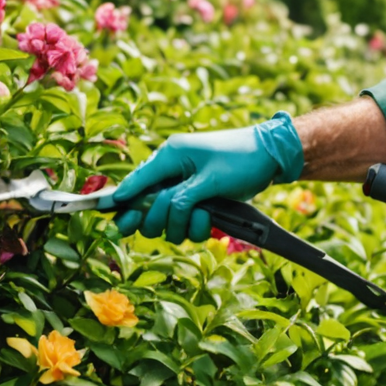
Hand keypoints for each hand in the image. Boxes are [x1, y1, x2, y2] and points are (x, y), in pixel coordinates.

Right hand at [110, 115, 303, 242]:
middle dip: (159, 220)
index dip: (121, 203)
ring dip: (182, 226)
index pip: (134, 184)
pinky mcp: (197, 203)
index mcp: (168, 158)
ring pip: (165, 224)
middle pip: (144, 211)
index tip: (115, 221)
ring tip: (204, 215)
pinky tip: (212, 218)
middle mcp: (171, 174)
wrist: (270, 157)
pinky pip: (185, 227)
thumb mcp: (208, 179)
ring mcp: (183, 190)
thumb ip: (178, 197)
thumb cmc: (240, 159)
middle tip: (176, 217)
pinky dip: (197, 227)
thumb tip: (146, 207)